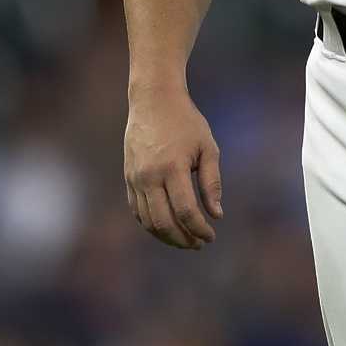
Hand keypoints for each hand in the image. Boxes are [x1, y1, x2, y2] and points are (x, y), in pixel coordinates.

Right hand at [124, 85, 223, 248]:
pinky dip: (150, 224)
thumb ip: (212, 183)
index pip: (185, 211)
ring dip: (166, 236)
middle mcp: (149, 176)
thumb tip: (217, 214)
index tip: (211, 235)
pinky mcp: (128, 177)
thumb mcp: (208, 148)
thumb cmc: (186, 123)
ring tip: (186, 240)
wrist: (153, 101)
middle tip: (199, 244)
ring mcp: (135, 178)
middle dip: (183, 239)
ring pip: (147, 220)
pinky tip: (167, 228)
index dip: (199, 228)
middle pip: (163, 221)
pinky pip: (136, 210)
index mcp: (172, 168)